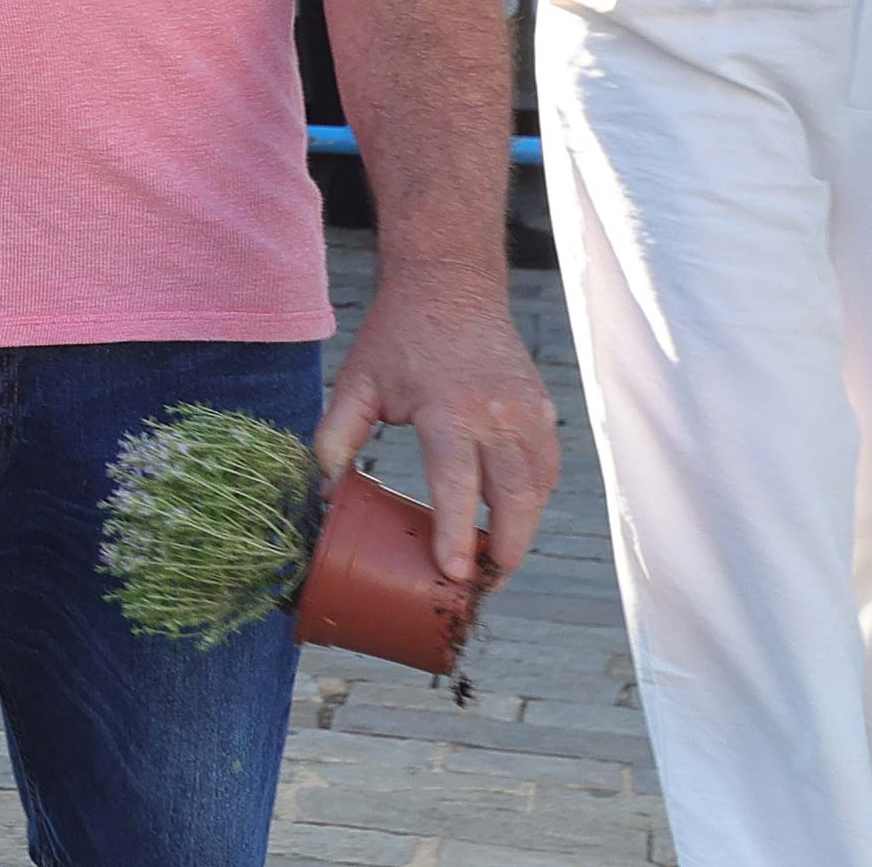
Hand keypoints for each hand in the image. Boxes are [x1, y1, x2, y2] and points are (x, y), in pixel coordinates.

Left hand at [315, 272, 559, 590]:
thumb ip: (335, 437)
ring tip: (494, 562)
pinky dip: (534, 499)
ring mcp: (528, 413)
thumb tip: (324, 493)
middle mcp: (497, 416)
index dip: (456, 536)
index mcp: (449, 412)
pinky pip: (547, 468)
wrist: (451, 284)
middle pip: (514, 501)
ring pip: (538, 491)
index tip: (454, 576)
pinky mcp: (543, 410)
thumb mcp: (356, 382)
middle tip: (481, 588)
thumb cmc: (398, 336)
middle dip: (502, 552)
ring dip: (521, 531)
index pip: (458, 488)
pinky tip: (511, 518)